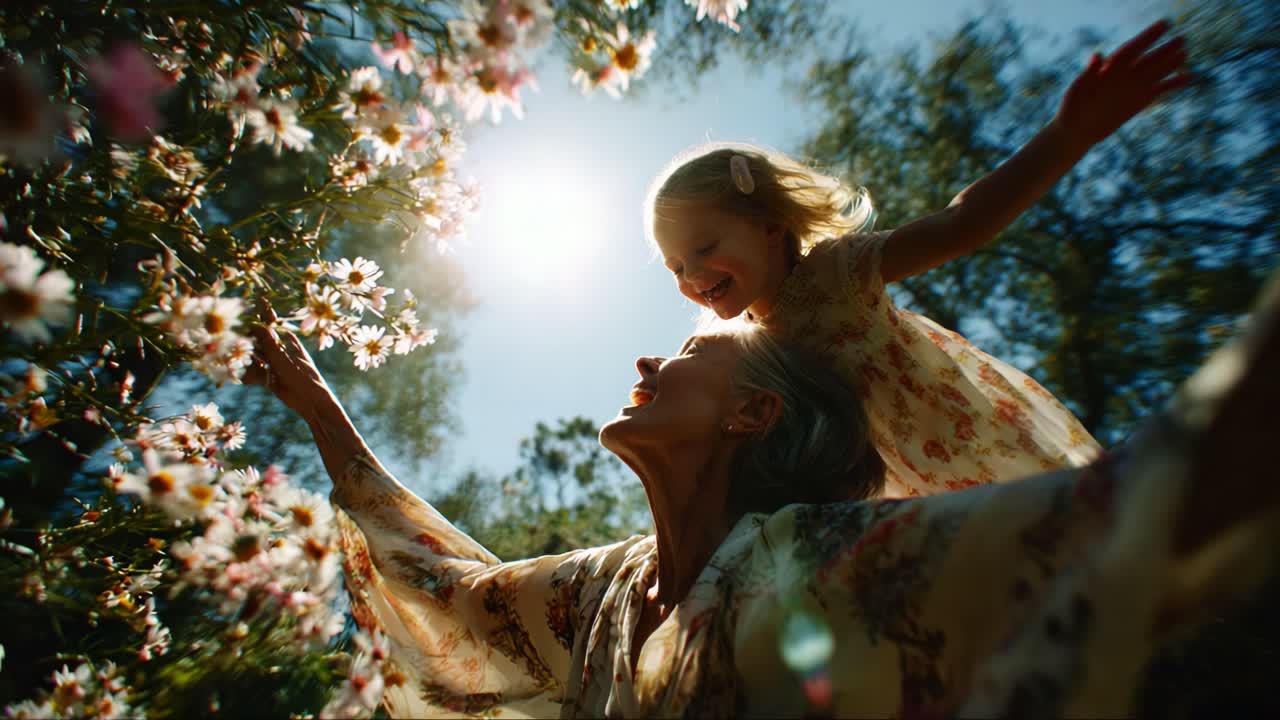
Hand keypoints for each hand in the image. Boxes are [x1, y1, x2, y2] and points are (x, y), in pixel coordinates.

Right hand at [243, 305, 335, 420]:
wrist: (311, 402)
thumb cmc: (303, 377)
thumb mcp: (284, 359)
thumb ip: (269, 344)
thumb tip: (256, 324)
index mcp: (287, 340)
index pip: (271, 323)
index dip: (261, 312)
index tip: (251, 300)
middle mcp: (279, 349)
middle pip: (258, 339)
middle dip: (246, 338)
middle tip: (231, 335)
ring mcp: (273, 362)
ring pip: (254, 355)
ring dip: (246, 357)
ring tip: (232, 356)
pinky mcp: (269, 376)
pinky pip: (255, 371)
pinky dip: (249, 373)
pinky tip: (243, 376)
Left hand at [1055, 20, 1191, 148]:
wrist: (1076, 130)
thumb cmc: (1072, 107)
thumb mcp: (1078, 89)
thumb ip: (1089, 72)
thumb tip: (1097, 55)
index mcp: (1110, 67)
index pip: (1133, 48)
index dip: (1148, 36)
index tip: (1164, 25)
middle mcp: (1125, 73)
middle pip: (1148, 58)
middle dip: (1164, 49)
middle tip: (1181, 39)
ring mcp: (1134, 86)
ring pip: (1156, 71)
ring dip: (1171, 62)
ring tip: (1185, 53)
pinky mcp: (1140, 100)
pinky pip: (1160, 89)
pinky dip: (1173, 83)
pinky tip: (1188, 77)